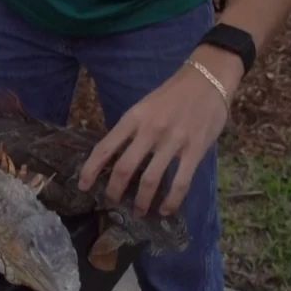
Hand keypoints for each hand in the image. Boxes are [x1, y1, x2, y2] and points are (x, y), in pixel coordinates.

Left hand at [78, 47, 240, 215]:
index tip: (82, 186)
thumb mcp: (144, 106)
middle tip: (111, 202)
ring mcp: (173, 141)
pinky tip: (165, 209)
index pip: (105, 147)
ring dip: (141, 201)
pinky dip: (171, 201)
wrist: (207, 79)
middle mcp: (150, 130)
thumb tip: (114, 157)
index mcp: (134, 118)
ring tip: (138, 211)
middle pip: (124, 168)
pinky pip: (180, 182)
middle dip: (114, 191)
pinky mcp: (194, 150)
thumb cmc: (172, 95)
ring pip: (151, 180)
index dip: (90, 170)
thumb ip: (131, 130)